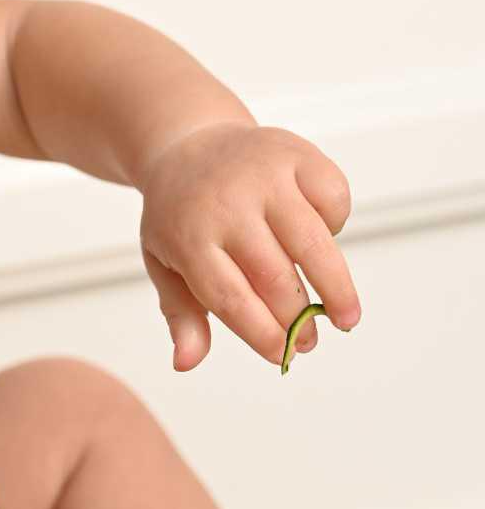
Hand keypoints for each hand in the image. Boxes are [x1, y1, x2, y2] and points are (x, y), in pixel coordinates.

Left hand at [138, 121, 359, 369]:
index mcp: (189, 236)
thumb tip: (186, 363)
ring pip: (313, 243)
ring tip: (346, 319)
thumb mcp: (163, 261)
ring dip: (337, 288)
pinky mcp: (297, 154)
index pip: (230, 298)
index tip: (282, 355)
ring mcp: (264, 176)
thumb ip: (180, 313)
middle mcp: (228, 204)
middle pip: (275, 277)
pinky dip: (337, 226)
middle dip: (299, 319)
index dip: (262, 333)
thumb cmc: (180, 215)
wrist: (189, 145)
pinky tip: (322, 242)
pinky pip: (333, 198)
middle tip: (311, 343)